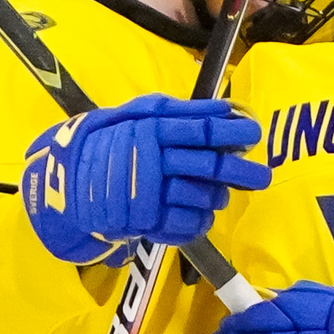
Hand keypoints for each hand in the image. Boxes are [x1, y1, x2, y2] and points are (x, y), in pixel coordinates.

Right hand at [21, 93, 266, 265]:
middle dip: (240, 172)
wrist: (72, 180)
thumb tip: (225, 109)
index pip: (201, 131)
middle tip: (262, 177)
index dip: (231, 133)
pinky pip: (189, 224)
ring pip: (203, 197)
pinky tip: (201, 212)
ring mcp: (150, 195)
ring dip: (218, 196)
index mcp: (152, 131)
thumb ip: (181, 112)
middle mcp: (152, 162)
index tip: (254, 133)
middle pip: (208, 167)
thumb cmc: (114, 140)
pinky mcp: (147, 222)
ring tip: (221, 193)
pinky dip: (201, 219)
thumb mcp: (141, 114)